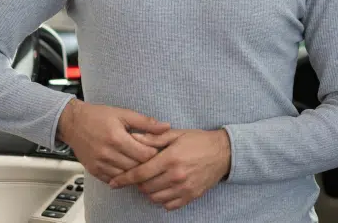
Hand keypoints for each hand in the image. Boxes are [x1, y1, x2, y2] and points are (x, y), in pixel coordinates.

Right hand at [56, 99, 170, 182]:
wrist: (73, 123)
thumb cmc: (98, 116)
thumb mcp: (123, 114)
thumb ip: (146, 122)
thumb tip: (166, 126)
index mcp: (117, 138)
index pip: (144, 155)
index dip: (155, 154)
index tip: (158, 150)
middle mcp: (107, 153)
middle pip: (136, 167)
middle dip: (147, 164)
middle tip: (154, 160)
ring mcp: (100, 164)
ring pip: (126, 176)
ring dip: (135, 172)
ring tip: (142, 165)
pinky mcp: (94, 171)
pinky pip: (113, 180)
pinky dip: (122, 177)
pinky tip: (128, 170)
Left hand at [108, 129, 230, 210]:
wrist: (223, 153)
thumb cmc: (198, 141)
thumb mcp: (176, 134)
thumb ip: (153, 138)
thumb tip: (133, 137)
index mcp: (170, 158)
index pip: (140, 173)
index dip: (124, 179)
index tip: (114, 182)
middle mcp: (176, 176)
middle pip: (145, 187)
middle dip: (137, 183)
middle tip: (138, 176)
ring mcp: (184, 188)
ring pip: (155, 198)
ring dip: (148, 192)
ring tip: (150, 182)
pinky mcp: (191, 196)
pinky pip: (169, 205)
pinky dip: (161, 199)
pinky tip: (162, 189)